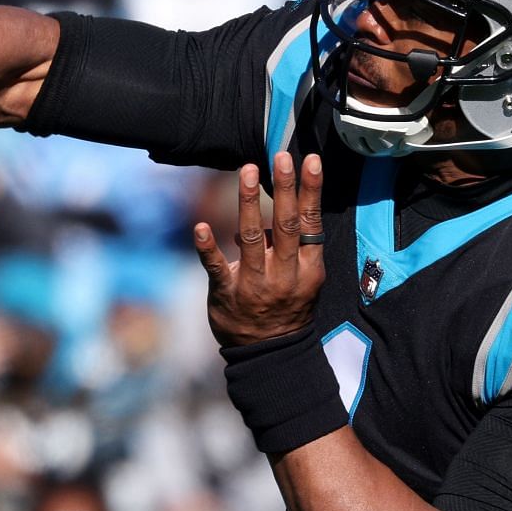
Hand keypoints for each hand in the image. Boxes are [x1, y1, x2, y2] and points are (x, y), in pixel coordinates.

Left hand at [193, 152, 325, 346]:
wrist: (269, 353)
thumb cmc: (287, 307)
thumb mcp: (304, 280)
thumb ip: (294, 247)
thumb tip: (276, 212)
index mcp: (306, 268)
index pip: (310, 223)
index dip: (311, 191)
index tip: (311, 162)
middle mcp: (283, 274)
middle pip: (284, 225)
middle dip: (284, 189)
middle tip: (281, 157)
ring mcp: (253, 284)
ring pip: (250, 238)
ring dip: (248, 202)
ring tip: (248, 171)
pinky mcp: (226, 293)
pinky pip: (215, 267)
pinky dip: (207, 247)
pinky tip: (200, 227)